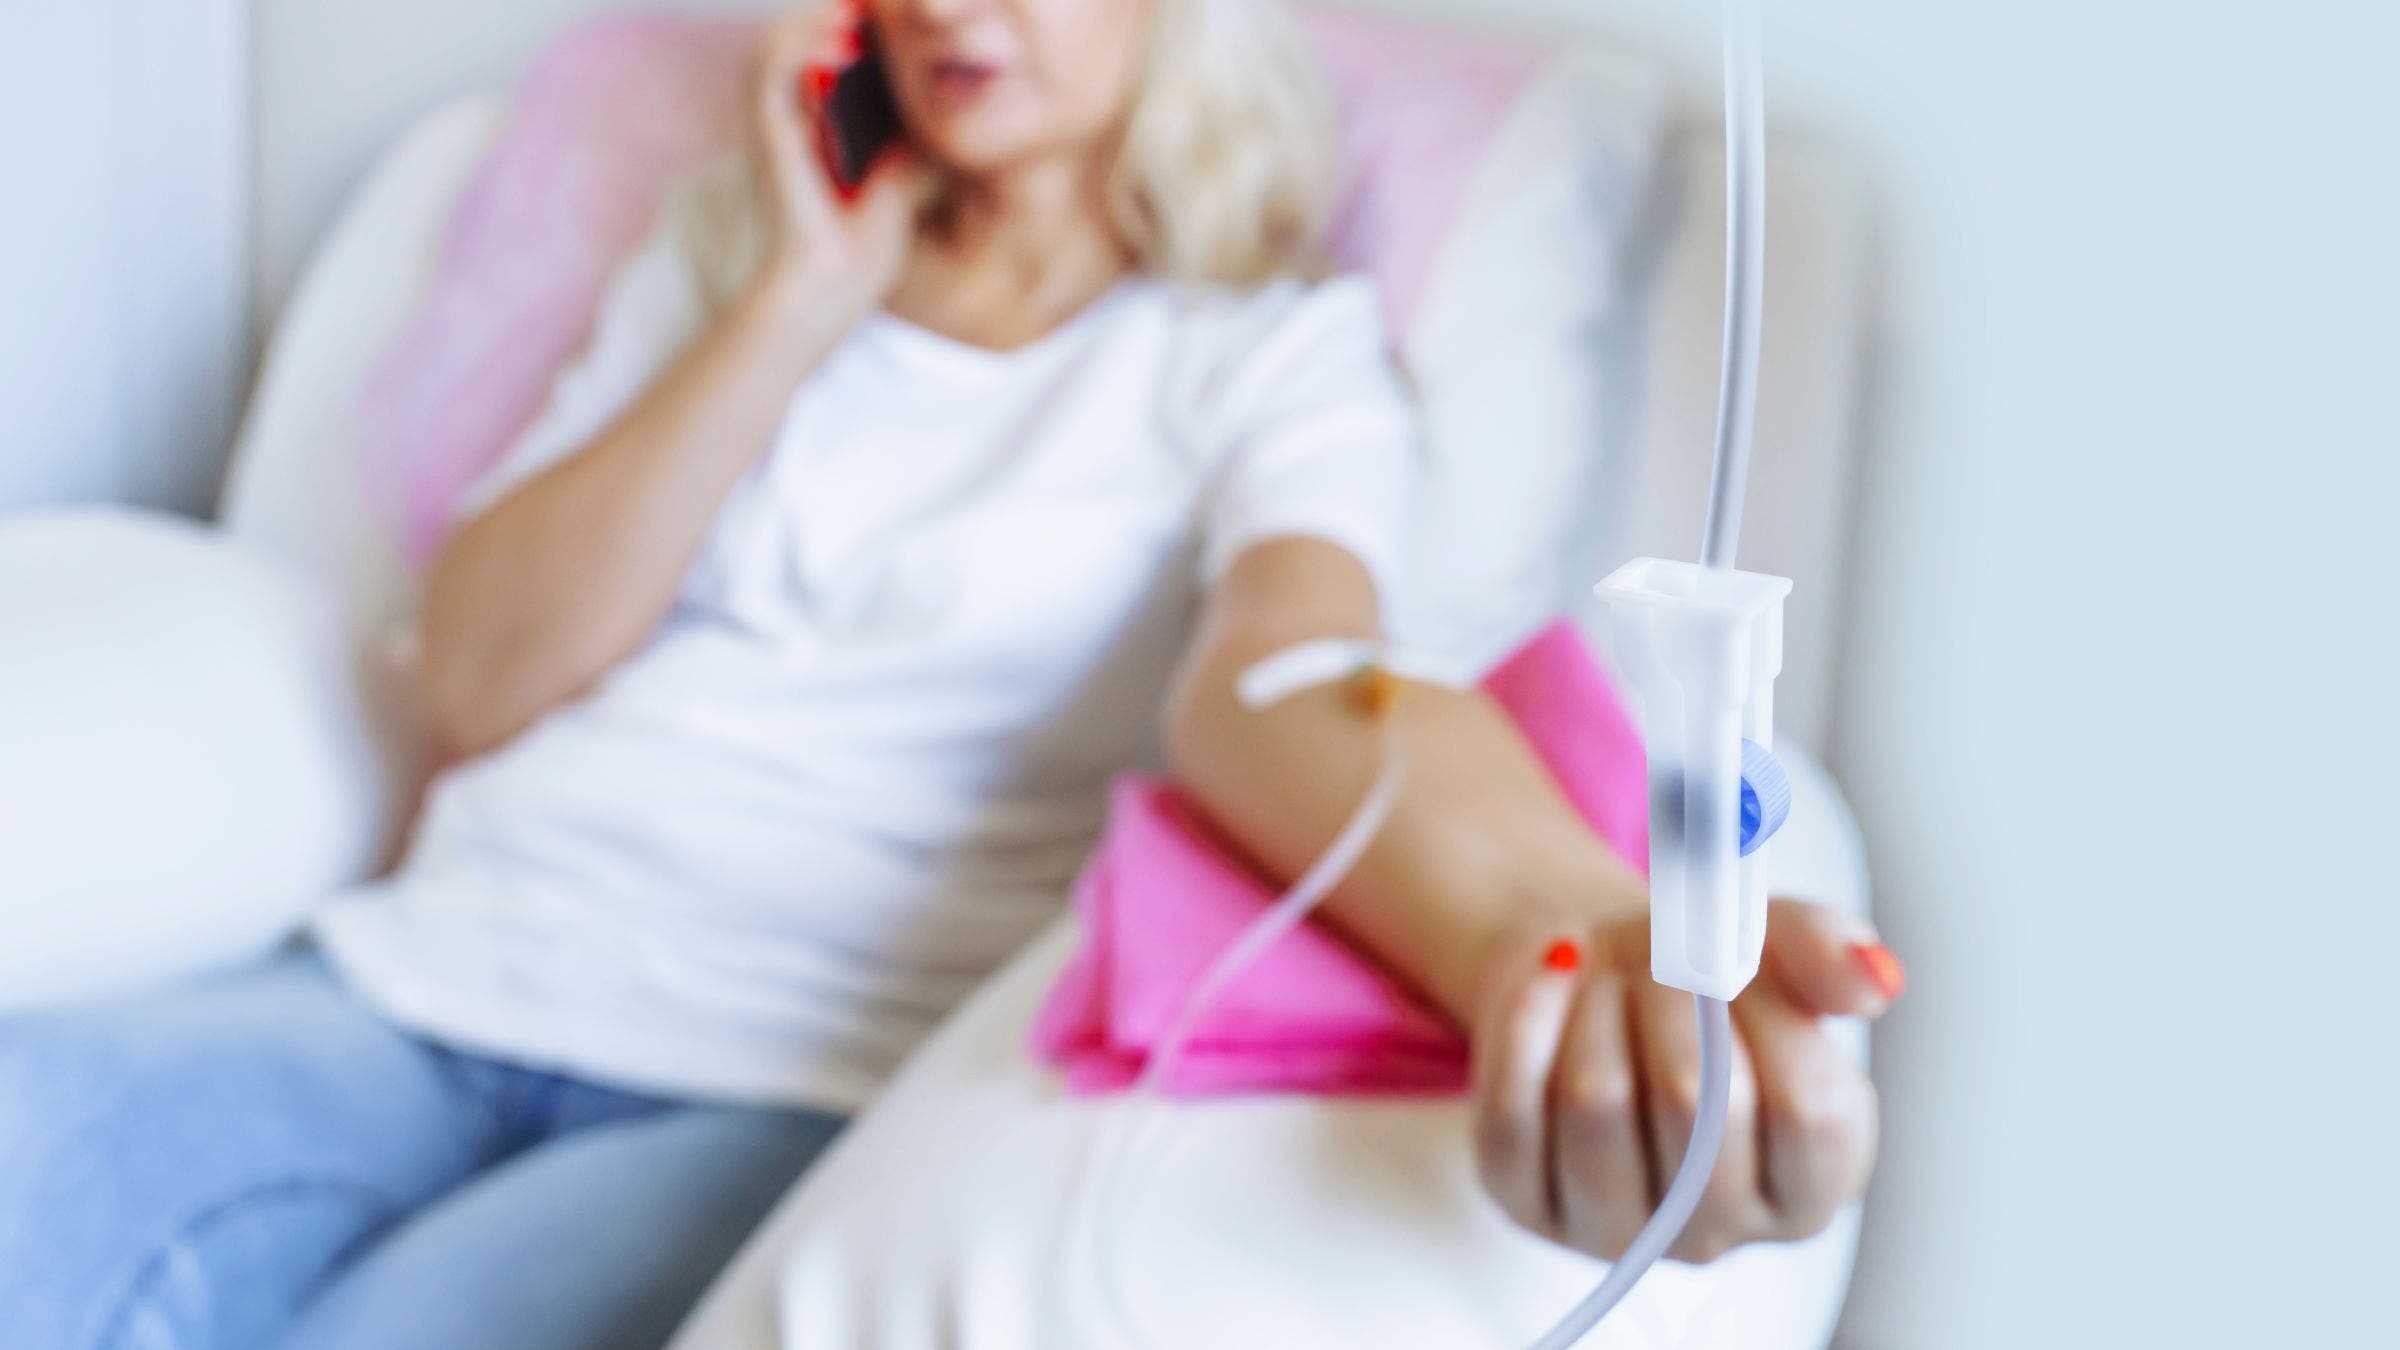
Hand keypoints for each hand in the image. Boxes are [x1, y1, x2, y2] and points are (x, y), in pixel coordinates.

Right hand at [746, 1, 926, 314]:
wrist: (834, 287)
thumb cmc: (868, 242)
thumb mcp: (910, 170)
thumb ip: (921, 130)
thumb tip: (961, 94)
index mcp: (819, 116)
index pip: (836, 45)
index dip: (866, 22)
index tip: (903, 8)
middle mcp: (791, 109)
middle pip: (807, 31)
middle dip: (845, 10)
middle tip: (885, 0)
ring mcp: (775, 119)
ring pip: (782, 39)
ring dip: (820, 16)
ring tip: (862, 7)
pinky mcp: (766, 133)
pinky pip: (771, 70)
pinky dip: (803, 45)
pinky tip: (845, 40)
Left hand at [1469, 897, 1898, 1262]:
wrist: (1595, 979)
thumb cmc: (1698, 985)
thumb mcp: (1774, 948)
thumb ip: (1829, 955)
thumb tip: (1872, 981)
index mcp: (1808, 1185)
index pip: (1807, 1112)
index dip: (1772, 1017)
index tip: (1742, 962)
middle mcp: (1715, 1231)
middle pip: (1695, 1104)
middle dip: (1673, 999)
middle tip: (1662, 959)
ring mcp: (1613, 1230)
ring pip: (1597, 1102)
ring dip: (1598, 1008)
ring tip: (1607, 979)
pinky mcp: (1523, 1202)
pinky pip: (1511, 1110)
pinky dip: (1526, 1022)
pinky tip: (1548, 983)